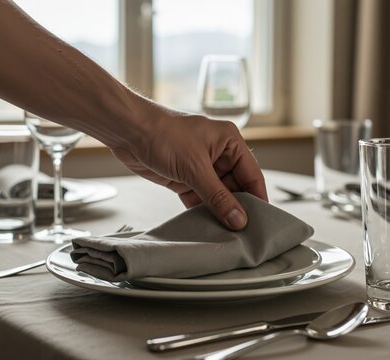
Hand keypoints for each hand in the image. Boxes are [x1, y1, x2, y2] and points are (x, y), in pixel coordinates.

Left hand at [111, 109, 266, 230]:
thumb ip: (218, 196)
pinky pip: (200, 199)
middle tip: (243, 234)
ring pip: (217, 196)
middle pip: (236, 188)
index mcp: (230, 142)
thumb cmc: (163, 135)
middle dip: (237, 209)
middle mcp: (219, 154)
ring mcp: (201, 168)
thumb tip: (238, 219)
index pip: (252, 175)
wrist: (128, 131)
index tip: (262, 222)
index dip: (257, 198)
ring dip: (219, 213)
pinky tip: (207, 227)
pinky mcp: (185, 179)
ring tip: (227, 235)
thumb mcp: (195, 168)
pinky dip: (202, 212)